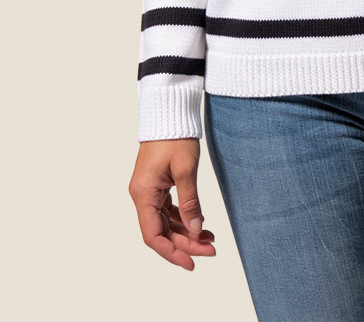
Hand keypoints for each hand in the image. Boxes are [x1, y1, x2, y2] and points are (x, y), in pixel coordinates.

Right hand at [129, 138, 216, 269]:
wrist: (169, 111)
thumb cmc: (175, 135)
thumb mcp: (185, 169)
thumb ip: (190, 202)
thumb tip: (197, 231)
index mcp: (143, 193)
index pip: (153, 236)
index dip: (172, 252)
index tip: (192, 262)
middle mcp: (142, 195)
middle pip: (161, 232)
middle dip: (185, 243)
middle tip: (211, 249)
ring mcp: (149, 190)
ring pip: (165, 222)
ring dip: (186, 232)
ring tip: (210, 238)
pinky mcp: (157, 185)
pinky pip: (168, 210)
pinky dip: (183, 218)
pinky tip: (200, 223)